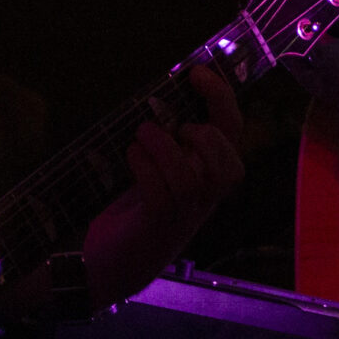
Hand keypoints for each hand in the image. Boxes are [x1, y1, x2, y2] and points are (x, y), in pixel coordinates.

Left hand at [82, 65, 247, 306]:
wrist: (106, 266)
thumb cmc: (131, 213)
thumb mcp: (155, 171)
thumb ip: (167, 144)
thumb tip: (161, 100)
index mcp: (209, 177)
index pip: (232, 133)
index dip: (220, 98)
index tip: (196, 72)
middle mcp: (205, 199)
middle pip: (226, 161)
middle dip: (201, 134)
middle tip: (171, 128)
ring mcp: (184, 216)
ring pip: (192, 176)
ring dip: (164, 147)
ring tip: (141, 136)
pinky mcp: (158, 226)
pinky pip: (162, 193)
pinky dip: (145, 167)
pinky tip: (131, 157)